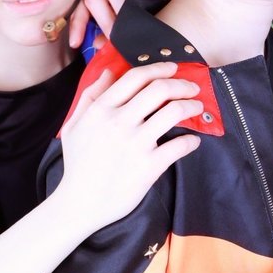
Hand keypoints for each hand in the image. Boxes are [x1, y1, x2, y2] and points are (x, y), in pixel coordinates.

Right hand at [56, 63, 201, 229]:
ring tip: (197, 107)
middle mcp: (118, 123)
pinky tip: (193, 141)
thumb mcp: (75, 125)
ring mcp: (135, 144)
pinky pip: (179, 145)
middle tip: (193, 87)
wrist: (80, 204)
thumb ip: (91, 95)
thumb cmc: (78, 164)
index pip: (135, 77)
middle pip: (159, 89)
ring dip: (191, 106)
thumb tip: (109, 71)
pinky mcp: (149, 166)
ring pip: (173, 112)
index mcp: (101, 110)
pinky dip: (191, 141)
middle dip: (182, 84)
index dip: (159, 68)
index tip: (174, 68)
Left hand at [68, 0, 170, 47]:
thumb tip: (96, 45)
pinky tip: (154, 4)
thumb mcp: (131, 23)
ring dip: (121, 11)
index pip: (82, 7)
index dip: (77, 25)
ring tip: (134, 24)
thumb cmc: (154, 11)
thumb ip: (113, 33)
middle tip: (118, 38)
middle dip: (103, 22)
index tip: (76, 44)